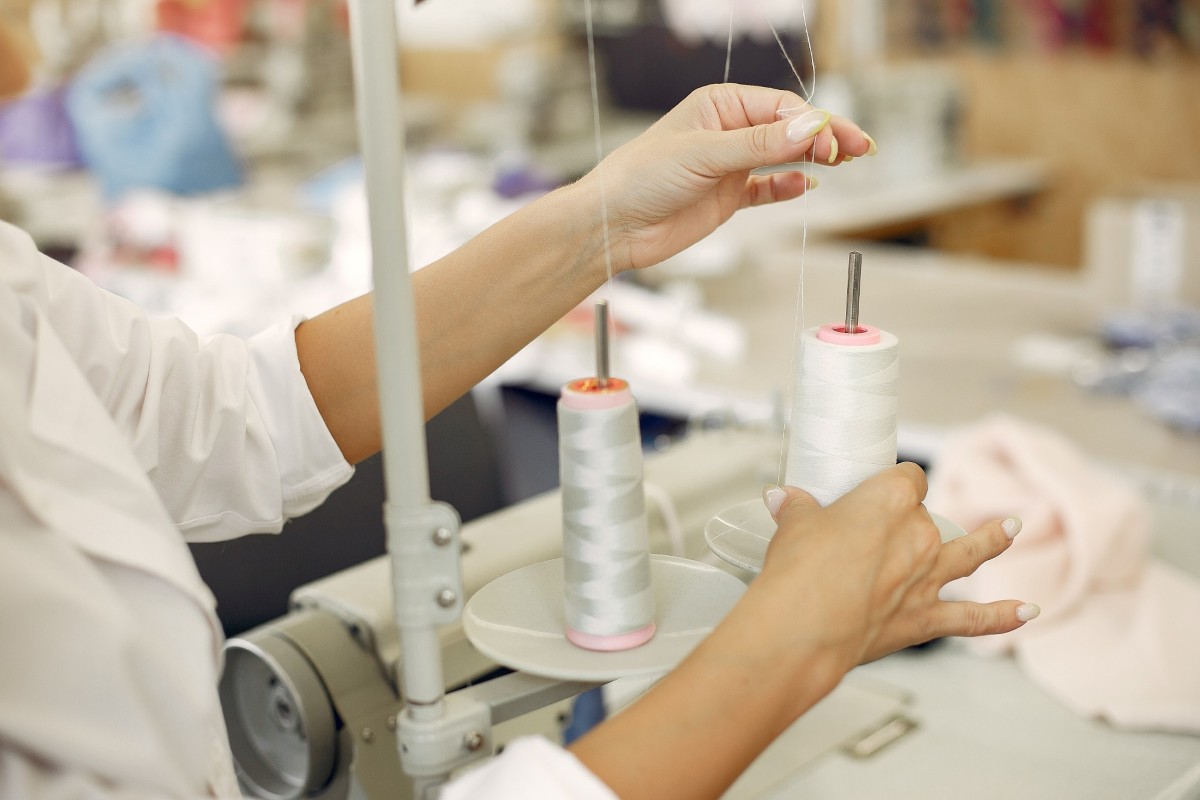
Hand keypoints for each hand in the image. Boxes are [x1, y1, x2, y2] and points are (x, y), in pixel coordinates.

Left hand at [578, 83, 873, 272]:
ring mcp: (729, 165)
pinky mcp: (727, 198)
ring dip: (813, 158)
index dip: (813, 123)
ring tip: (845, 161)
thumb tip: (809, 126)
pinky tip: (808, 186)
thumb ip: (759, 144)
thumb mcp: (704, 155)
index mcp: (719, 106)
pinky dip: (789, 187)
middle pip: (789, 129)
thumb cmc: (640, 177)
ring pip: (783, 156)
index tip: (835, 141)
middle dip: (824, 136)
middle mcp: (727, 132)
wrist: (614, 226)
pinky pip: (768, 188)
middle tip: (858, 148)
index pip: (781, 108)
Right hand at [759, 463, 1037, 673]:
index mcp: (889, 500)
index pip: (907, 478)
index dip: (897, 482)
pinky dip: (1002, 617)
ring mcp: (928, 577)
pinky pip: (973, 617)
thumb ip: (797, 509)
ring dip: (993, 541)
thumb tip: (783, 498)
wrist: (804, 627)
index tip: (887, 486)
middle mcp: (918, 535)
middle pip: (926, 517)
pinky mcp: (926, 618)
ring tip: (1012, 529)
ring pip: (971, 554)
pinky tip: (1025, 612)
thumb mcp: (792, 526)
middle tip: (878, 536)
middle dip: (908, 523)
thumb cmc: (798, 572)